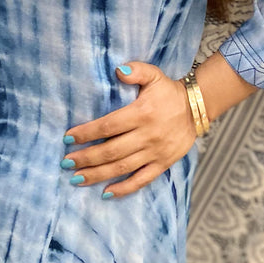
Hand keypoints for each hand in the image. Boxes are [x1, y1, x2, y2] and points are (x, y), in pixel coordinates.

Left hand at [61, 62, 195, 198]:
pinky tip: (106, 192)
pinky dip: (124, 188)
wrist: (197, 108)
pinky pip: (142, 180)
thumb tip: (119, 70)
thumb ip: (136, 70)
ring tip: (77, 178)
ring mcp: (155, 152)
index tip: (68, 138)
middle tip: (66, 162)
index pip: (108, 126)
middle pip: (111, 150)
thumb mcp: (154, 75)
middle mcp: (147, 135)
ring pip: (122, 167)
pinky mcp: (163, 164)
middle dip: (86, 158)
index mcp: (141, 113)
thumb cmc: (168, 91)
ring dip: (98, 175)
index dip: (87, 132)